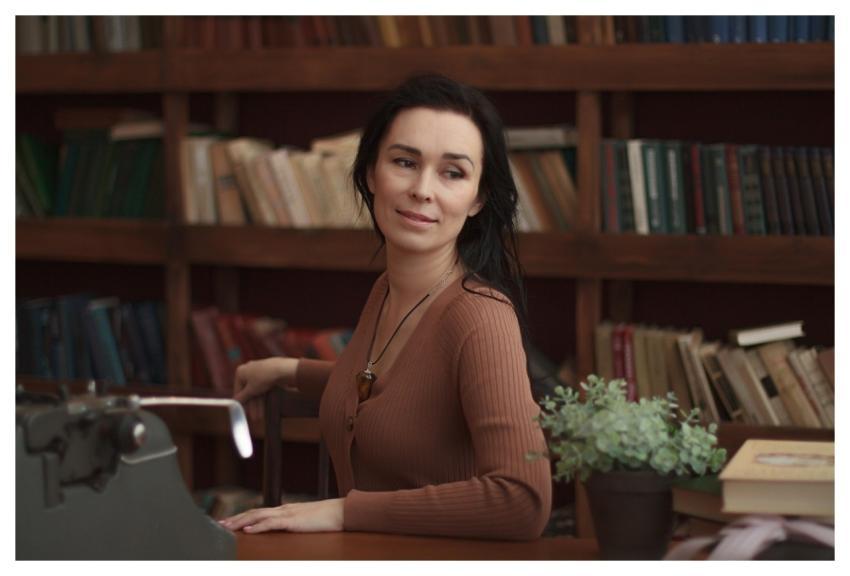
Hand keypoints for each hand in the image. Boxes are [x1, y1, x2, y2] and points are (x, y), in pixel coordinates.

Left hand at [219, 498, 344, 533]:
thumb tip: (285, 528)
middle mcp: (283, 509)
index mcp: (285, 510)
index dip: (242, 517)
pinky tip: (248, 530)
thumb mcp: (306, 521)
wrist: (341, 512)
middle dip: (235, 519)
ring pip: (258, 516)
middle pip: (253, 513)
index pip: (259, 513)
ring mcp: (287, 514)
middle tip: (219, 524)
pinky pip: (272, 523)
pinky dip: (258, 526)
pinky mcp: (293, 521)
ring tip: (227, 527)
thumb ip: (294, 523)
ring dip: (241, 521)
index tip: (229, 522)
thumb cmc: (326, 518)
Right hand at [233, 357, 297, 424]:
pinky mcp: (268, 375)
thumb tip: (233, 403)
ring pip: (256, 391)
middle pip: (249, 392)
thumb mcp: (250, 390)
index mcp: (241, 372)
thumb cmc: (262, 378)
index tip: (243, 413)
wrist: (282, 369)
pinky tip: (264, 409)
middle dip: (252, 406)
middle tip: (254, 418)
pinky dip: (263, 398)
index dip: (241, 403)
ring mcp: (259, 372)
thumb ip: (241, 398)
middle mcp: (248, 370)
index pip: (238, 390)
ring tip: (260, 417)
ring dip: (258, 405)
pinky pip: (263, 388)